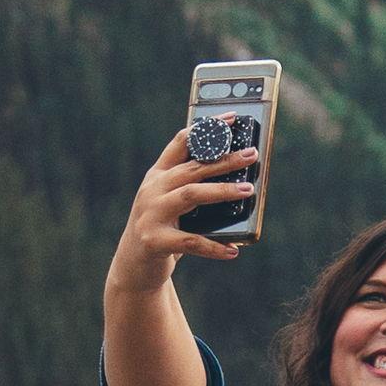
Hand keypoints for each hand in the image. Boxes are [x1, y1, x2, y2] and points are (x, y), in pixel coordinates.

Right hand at [105, 123, 259, 303]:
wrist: (133, 266)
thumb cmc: (161, 230)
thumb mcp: (172, 203)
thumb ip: (192, 187)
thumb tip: (237, 178)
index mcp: (158, 175)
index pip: (181, 143)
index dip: (206, 129)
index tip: (230, 118)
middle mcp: (152, 190)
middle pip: (193, 168)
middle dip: (224, 160)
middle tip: (252, 155)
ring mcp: (151, 214)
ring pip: (192, 195)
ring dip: (222, 191)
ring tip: (248, 189)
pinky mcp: (154, 241)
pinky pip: (191, 241)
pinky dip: (214, 247)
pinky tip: (233, 251)